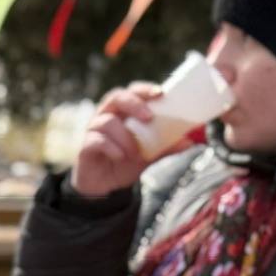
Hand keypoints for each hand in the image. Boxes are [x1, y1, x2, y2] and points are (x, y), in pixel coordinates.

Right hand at [70, 83, 183, 200]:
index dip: (144, 89)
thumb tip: (190, 142)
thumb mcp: (150, 155)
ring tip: (135, 152)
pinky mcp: (85, 146)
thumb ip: (166, 147)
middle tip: (148, 117)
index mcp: (123, 112)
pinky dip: (112, 148)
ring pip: (107, 122)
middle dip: (133, 104)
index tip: (161, 93)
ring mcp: (93, 130)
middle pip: (116, 97)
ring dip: (125, 136)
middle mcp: (106, 115)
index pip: (132, 91)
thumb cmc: (126, 163)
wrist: (104, 186)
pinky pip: (97, 141)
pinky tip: (120, 157)